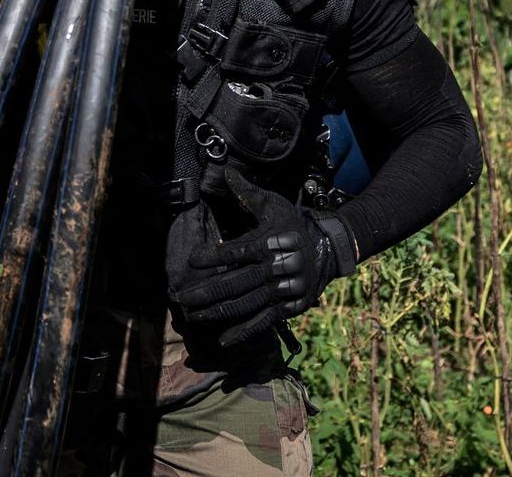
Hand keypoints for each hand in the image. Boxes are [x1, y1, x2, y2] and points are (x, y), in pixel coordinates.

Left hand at [170, 167, 352, 347]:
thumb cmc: (293, 224)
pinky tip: (223, 340)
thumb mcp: (275, 206)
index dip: (215, 255)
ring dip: (218, 312)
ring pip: (247, 304)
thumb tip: (227, 172)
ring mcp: (284, 291)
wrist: (329, 249)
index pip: (239, 250)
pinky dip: (244, 332)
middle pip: (238, 282)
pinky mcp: (290, 307)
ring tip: (194, 315)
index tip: (192, 260)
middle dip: (208, 292)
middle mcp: (278, 268)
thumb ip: (248, 193)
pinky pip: (264, 322)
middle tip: (182, 298)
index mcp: (272, 242)